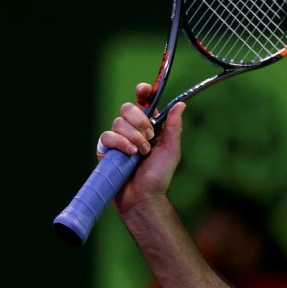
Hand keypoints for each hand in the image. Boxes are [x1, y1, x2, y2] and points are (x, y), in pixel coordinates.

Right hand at [97, 83, 185, 213]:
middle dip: (139, 120)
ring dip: (133, 137)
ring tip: (141, 153)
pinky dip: (120, 143)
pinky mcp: (106, 150)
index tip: (143, 90)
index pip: (143, 103)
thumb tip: (181, 104)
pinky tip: (129, 155)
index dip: (142, 93)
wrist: (143, 197)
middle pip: (127, 108)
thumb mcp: (171, 149)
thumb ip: (173, 126)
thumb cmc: (159, 176)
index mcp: (150, 127)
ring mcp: (118, 140)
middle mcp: (133, 130)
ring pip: (117, 122)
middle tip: (149, 136)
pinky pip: (106, 136)